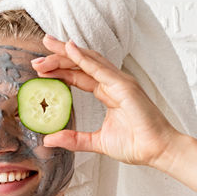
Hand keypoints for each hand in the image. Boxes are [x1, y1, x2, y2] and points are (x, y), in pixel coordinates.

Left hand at [31, 34, 183, 167]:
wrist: (158, 150)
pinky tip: (69, 49)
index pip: (79, 75)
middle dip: (59, 57)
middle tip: (38, 56)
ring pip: (88, 60)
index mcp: (108, 92)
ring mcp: (119, 82)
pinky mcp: (124, 86)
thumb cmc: (136, 144)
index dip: (60, 71)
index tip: (40, 70)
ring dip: (67, 52)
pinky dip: (83, 58)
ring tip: (48, 45)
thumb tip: (49, 139)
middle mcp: (113, 83)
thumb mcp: (97, 142)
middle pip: (81, 63)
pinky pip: (100, 69)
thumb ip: (74, 139)